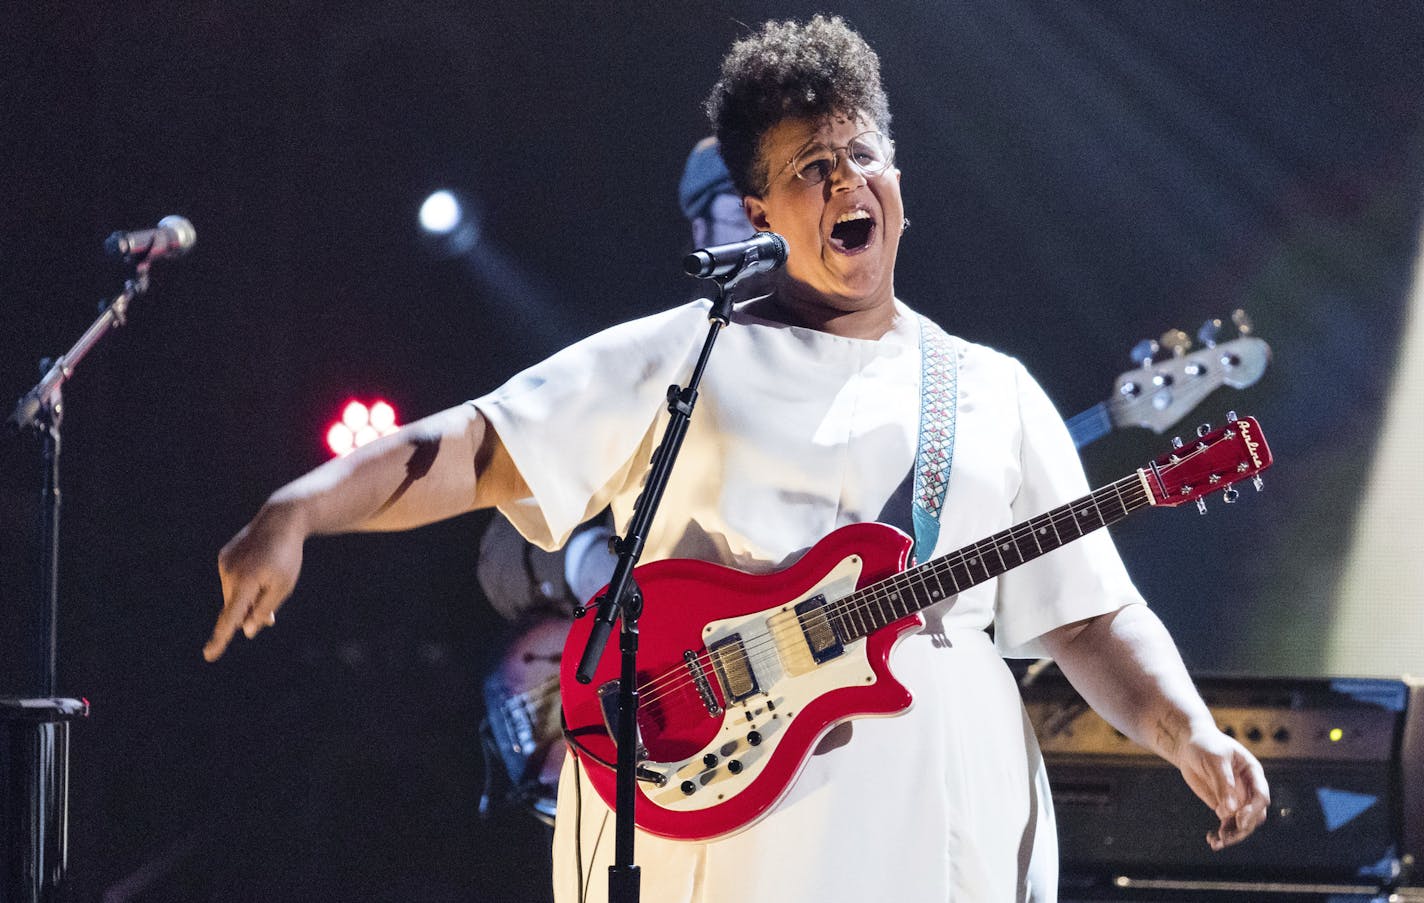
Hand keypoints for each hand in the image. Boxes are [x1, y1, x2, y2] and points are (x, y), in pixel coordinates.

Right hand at [204, 502, 307, 661]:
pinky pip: (232, 580)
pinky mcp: (224, 556)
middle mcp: (230, 572)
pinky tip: (259, 568)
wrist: (281, 519)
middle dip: (249, 616)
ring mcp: (224, 563)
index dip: (221, 638)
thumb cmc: (286, 556)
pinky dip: (243, 584)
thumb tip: (247, 630)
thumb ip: (264, 610)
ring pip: (234, 594)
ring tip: (269, 580)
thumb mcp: (283, 586)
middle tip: (269, 620)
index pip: (231, 617)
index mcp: (246, 581)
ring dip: (248, 598)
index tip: (209, 655)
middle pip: (235, 607)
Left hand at [1175, 724, 1270, 849]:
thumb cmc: (1205, 745)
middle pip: (1255, 815)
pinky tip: (1212, 840)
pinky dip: (1222, 834)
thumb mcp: (1214, 760)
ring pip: (1243, 824)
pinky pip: (1228, 824)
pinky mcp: (1224, 805)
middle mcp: (1249, 789)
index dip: (1252, 810)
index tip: (1239, 819)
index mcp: (1253, 773)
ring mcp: (1238, 799)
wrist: (1190, 744)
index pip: (1261, 796)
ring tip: (1217, 842)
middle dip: (1243, 827)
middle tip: (1226, 836)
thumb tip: (1229, 811)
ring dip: (1233, 835)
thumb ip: (1223, 783)